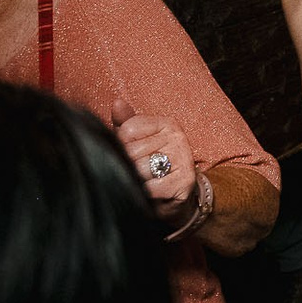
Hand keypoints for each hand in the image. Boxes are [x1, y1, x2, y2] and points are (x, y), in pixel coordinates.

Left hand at [110, 97, 199, 227]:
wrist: (176, 200)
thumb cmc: (154, 168)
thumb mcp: (139, 143)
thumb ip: (126, 124)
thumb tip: (117, 103)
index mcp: (167, 123)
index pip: (127, 131)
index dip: (122, 147)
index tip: (135, 156)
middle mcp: (178, 136)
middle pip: (132, 151)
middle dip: (130, 166)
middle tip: (142, 173)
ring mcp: (183, 158)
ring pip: (139, 170)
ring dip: (137, 182)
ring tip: (147, 182)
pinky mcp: (184, 181)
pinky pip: (149, 187)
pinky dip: (146, 194)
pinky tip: (153, 193)